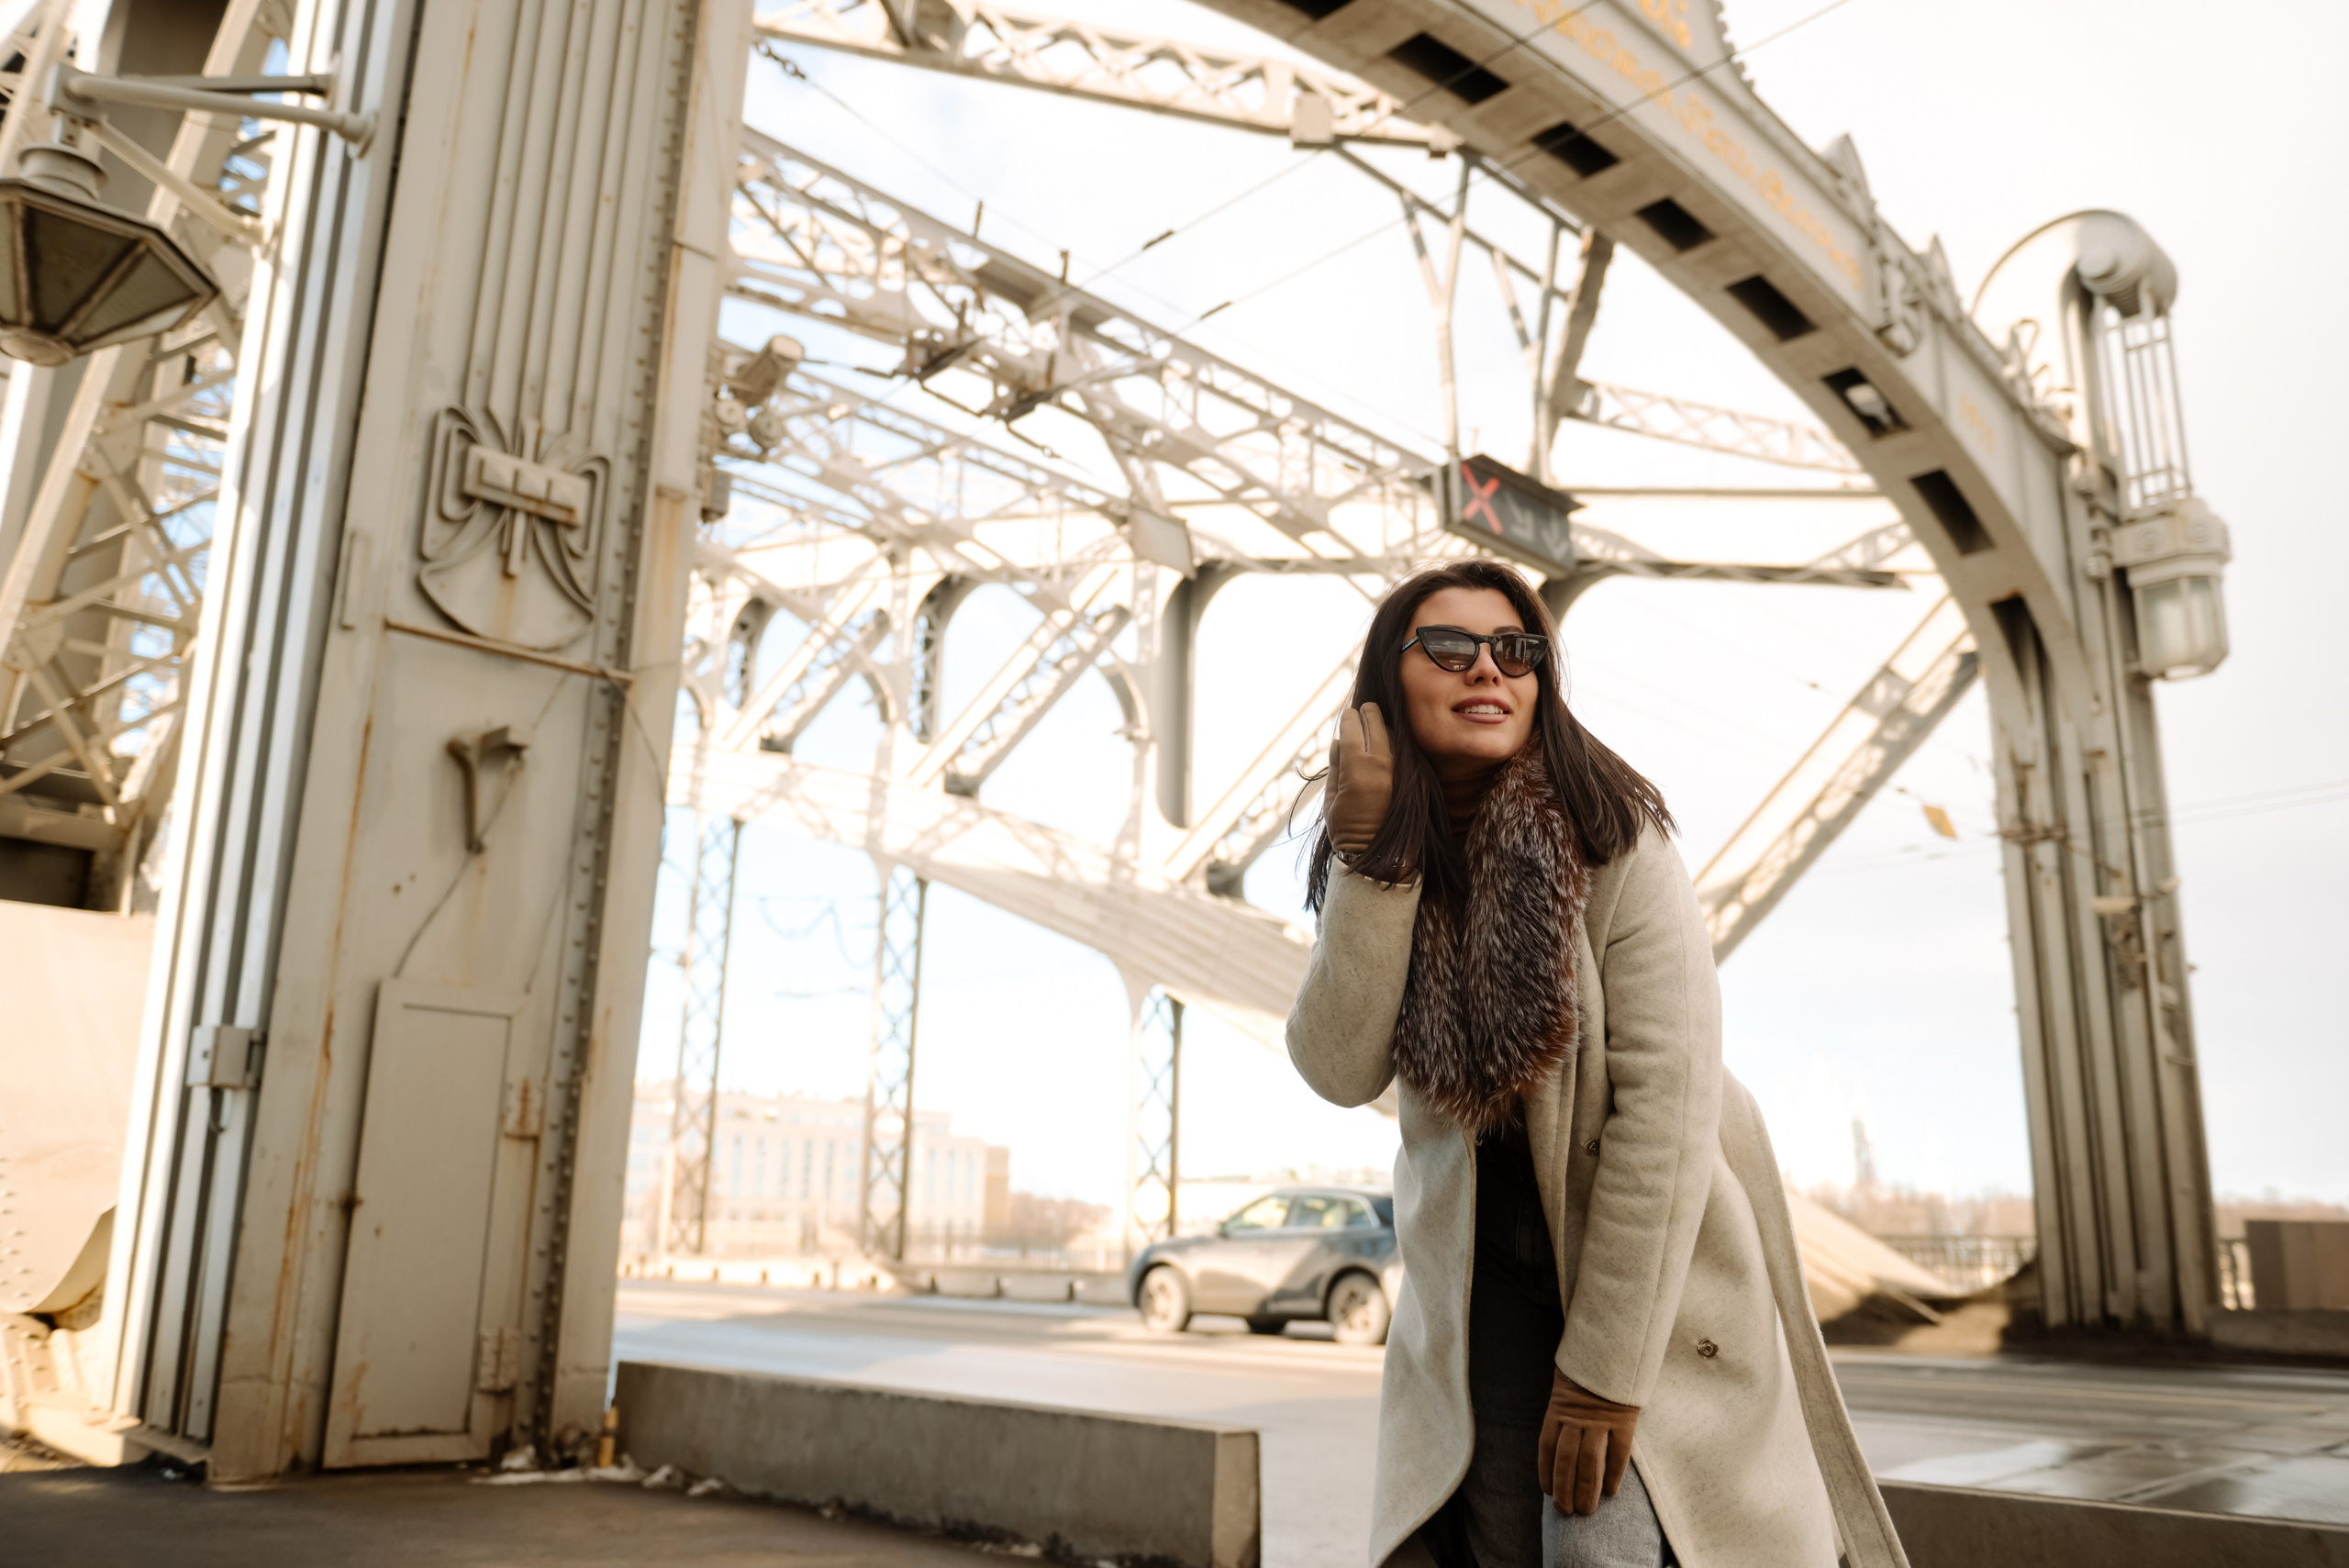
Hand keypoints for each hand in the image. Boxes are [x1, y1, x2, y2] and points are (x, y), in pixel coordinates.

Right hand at [1325, 703, 1393, 858]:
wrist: (1377, 855)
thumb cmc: (1346, 830)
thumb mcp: (1332, 798)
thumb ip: (1336, 766)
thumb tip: (1339, 742)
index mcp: (1356, 769)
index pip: (1352, 730)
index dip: (1349, 719)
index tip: (1348, 714)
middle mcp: (1380, 765)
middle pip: (1376, 726)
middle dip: (1369, 714)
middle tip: (1365, 708)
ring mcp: (1397, 772)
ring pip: (1392, 736)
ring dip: (1382, 727)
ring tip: (1375, 723)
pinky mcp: (1409, 780)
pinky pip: (1402, 752)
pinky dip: (1394, 743)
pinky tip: (1387, 742)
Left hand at [1537, 1370, 1638, 1516]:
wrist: (1614, 1347)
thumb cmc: (1586, 1367)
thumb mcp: (1564, 1381)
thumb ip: (1562, 1407)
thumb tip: (1557, 1434)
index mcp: (1558, 1408)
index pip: (1547, 1447)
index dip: (1546, 1471)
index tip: (1547, 1492)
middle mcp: (1577, 1417)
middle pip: (1567, 1460)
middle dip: (1565, 1489)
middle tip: (1566, 1513)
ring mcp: (1601, 1420)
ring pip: (1590, 1462)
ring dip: (1587, 1489)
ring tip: (1586, 1511)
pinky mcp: (1624, 1420)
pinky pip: (1618, 1452)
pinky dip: (1614, 1474)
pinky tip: (1610, 1493)